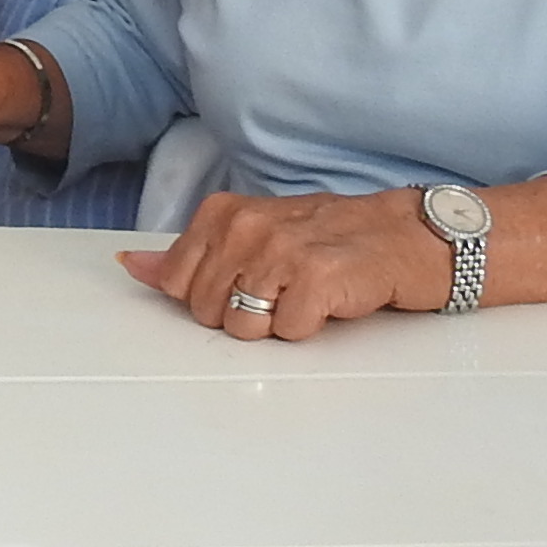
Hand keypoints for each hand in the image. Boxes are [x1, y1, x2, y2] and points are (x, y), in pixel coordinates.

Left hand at [119, 187, 444, 342]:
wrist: (412, 236)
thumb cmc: (336, 238)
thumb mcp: (255, 235)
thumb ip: (192, 255)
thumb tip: (133, 267)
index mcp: (224, 214)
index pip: (177, 284)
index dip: (213, 297)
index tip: (249, 281)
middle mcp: (246, 226)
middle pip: (208, 312)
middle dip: (245, 313)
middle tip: (285, 288)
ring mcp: (279, 250)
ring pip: (243, 328)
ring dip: (278, 323)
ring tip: (306, 294)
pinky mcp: (315, 278)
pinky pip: (287, 332)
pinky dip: (311, 327)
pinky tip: (331, 300)